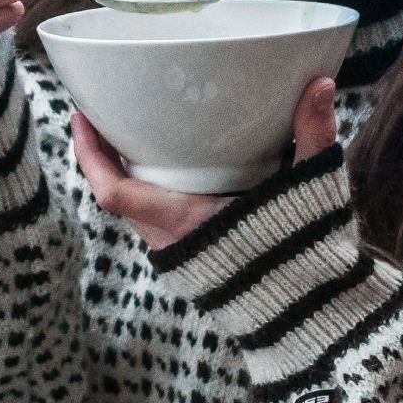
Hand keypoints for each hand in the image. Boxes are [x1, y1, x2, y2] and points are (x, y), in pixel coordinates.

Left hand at [73, 76, 339, 246]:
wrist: (317, 319)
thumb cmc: (306, 259)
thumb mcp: (310, 188)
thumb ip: (313, 135)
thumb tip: (321, 83)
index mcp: (187, 224)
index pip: (114, 192)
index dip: (90, 154)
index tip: (81, 116)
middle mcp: (174, 243)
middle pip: (117, 197)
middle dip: (104, 156)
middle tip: (105, 113)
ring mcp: (181, 258)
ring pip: (136, 212)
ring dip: (127, 175)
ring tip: (132, 135)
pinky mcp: (194, 264)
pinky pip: (155, 224)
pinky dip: (152, 193)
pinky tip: (171, 170)